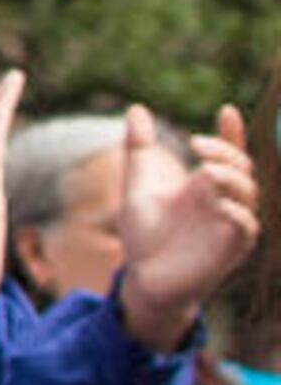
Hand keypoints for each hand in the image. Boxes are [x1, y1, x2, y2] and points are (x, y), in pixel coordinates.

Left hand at [116, 101, 260, 351]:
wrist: (141, 275)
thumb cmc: (143, 232)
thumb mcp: (137, 184)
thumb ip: (139, 148)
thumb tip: (136, 109)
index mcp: (206, 184)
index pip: (229, 154)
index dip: (232, 133)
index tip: (226, 110)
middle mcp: (224, 201)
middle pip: (241, 168)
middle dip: (225, 152)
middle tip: (196, 144)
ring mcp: (230, 225)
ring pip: (248, 195)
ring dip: (231, 178)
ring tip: (206, 169)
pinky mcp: (231, 249)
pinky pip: (245, 228)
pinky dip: (237, 213)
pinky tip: (220, 204)